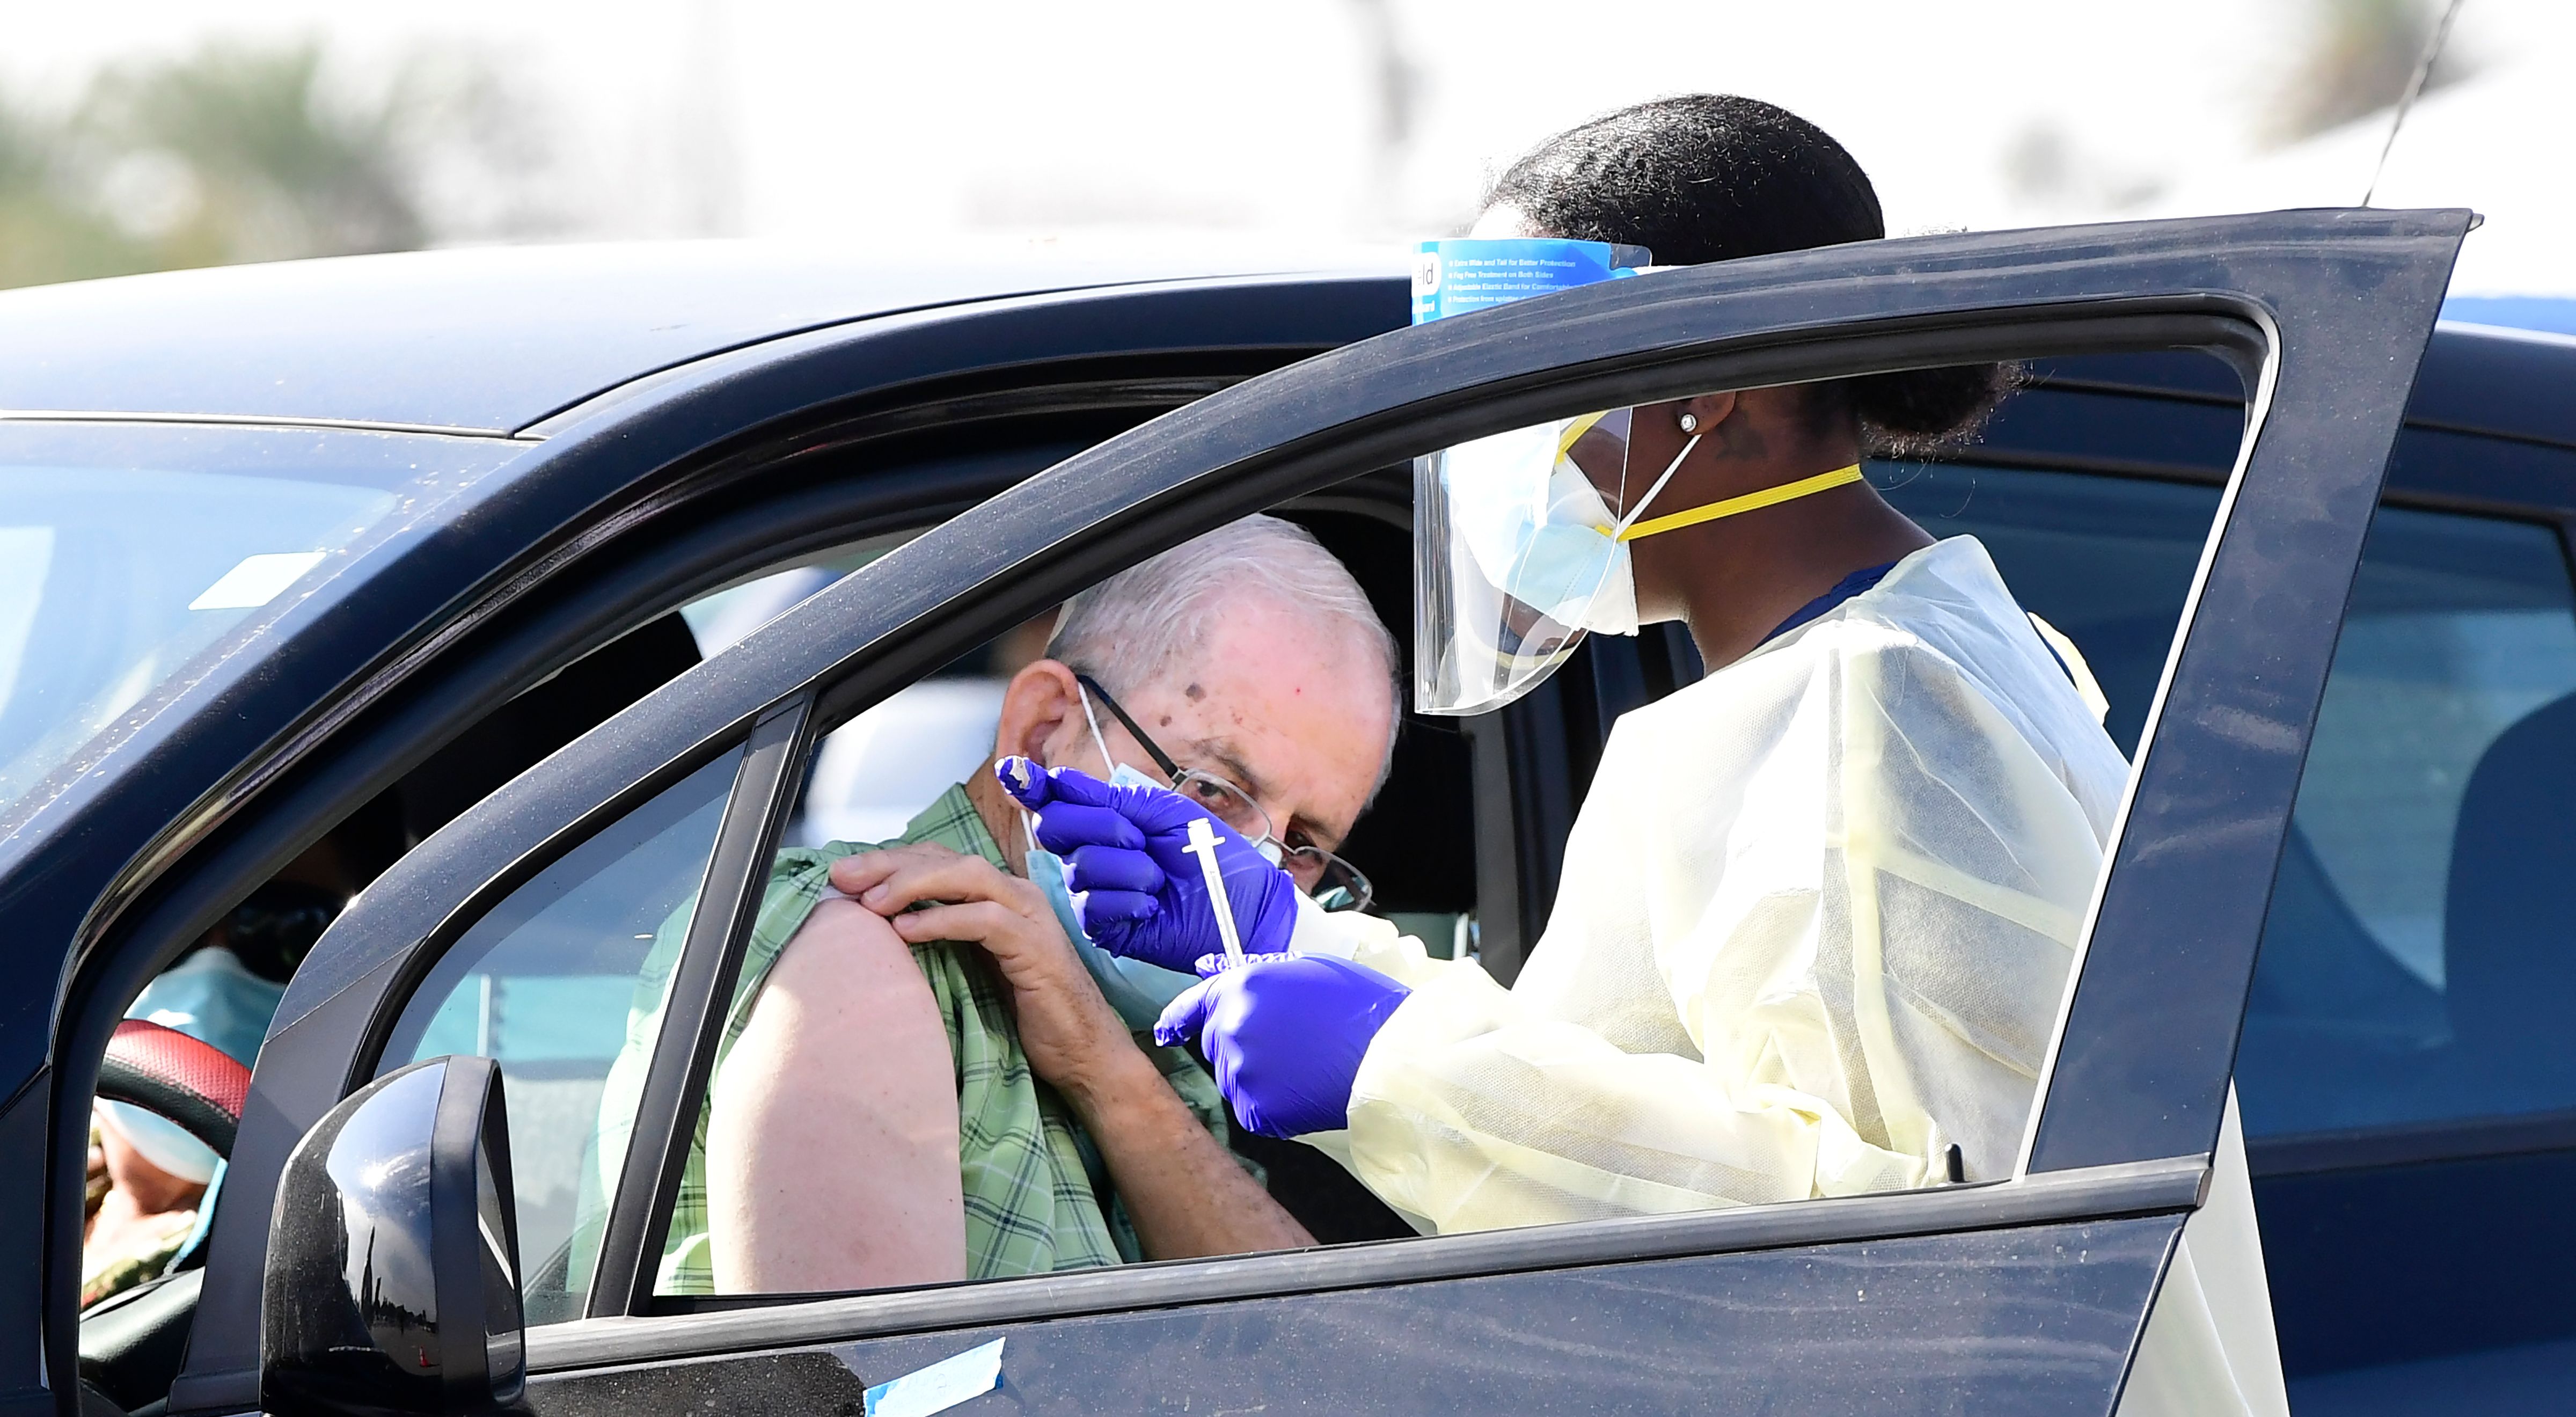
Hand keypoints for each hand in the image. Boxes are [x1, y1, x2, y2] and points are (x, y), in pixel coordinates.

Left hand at [829, 844, 1146, 1105]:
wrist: (1084, 1053)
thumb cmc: (1026, 1015)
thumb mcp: (974, 967)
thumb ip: (942, 940)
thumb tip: (879, 931)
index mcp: (998, 895)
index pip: (938, 859)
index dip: (889, 861)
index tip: (843, 875)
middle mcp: (1015, 895)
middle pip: (945, 859)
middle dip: (889, 864)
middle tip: (842, 877)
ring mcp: (1028, 916)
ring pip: (965, 877)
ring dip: (912, 883)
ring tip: (869, 902)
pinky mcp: (1035, 946)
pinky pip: (984, 919)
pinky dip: (942, 918)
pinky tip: (906, 929)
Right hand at [997, 757, 1300, 973]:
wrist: (1244, 907)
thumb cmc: (1212, 857)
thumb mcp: (1166, 814)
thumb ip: (1112, 799)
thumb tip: (1058, 778)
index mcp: (1108, 823)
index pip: (1058, 802)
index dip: (1034, 786)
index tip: (1013, 770)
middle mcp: (1094, 855)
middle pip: (1055, 828)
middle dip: (1100, 825)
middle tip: (1140, 837)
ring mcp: (1095, 892)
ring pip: (1080, 867)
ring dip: (1129, 868)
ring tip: (1159, 880)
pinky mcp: (1104, 928)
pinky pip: (1093, 905)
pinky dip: (1128, 900)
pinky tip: (1152, 906)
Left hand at [1154, 954, 1410, 1138]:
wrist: (1394, 1057)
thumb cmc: (1360, 1007)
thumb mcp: (1308, 970)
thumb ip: (1255, 974)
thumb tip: (1212, 973)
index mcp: (1241, 987)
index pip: (1194, 1005)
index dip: (1179, 1018)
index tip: (1167, 1030)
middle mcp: (1231, 1028)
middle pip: (1215, 1043)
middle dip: (1241, 1044)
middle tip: (1291, 1044)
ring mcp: (1242, 1071)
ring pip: (1234, 1078)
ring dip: (1258, 1075)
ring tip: (1305, 1066)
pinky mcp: (1257, 1110)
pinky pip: (1252, 1109)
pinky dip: (1272, 1106)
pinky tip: (1305, 1090)